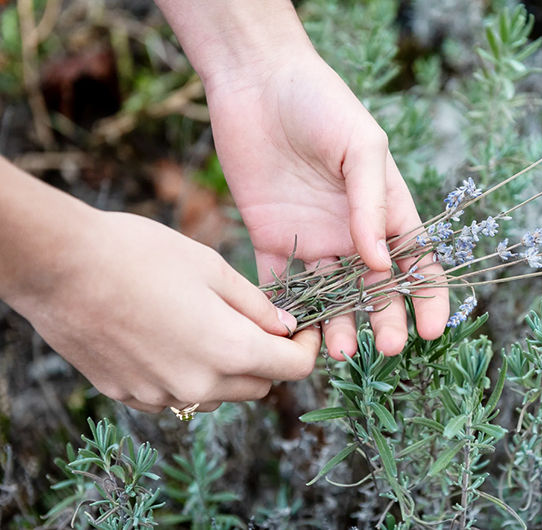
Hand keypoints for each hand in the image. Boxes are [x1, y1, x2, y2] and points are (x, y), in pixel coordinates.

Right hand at [13, 210, 319, 412]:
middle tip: (260, 323)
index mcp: (228, 350)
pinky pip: (178, 395)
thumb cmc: (139, 255)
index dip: (307, 348)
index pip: (292, 369)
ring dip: (230, 370)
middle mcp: (198, 386)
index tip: (305, 328)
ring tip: (211, 326)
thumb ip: (256, 306)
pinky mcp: (128, 396)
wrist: (59, 266)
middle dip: (270, 358)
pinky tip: (171, 338)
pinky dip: (190, 375)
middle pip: (259, 387)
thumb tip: (286, 328)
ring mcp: (160, 395)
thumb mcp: (211, 268)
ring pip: (220, 395)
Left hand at [203, 46, 448, 359]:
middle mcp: (352, 231)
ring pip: (330, 295)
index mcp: (385, 208)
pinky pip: (279, 284)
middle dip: (384, 319)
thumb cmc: (320, 102)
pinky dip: (286, 310)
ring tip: (338, 351)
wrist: (256, 81)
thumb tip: (382, 264)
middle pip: (376, 288)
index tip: (433, 329)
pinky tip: (291, 332)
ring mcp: (312, 238)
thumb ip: (373, 204)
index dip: (429, 296)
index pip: (416, 260)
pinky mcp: (271, 238)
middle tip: (384, 349)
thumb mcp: (360, 145)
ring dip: (337, 324)